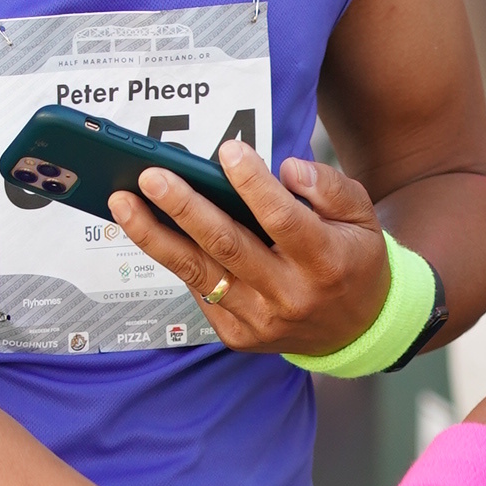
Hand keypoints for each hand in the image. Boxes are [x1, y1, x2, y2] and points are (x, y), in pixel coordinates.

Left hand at [107, 143, 394, 357]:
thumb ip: (328, 188)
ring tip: (123, 203)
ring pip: (198, 272)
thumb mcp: (362, 217)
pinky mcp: (237, 334)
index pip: (283, 219)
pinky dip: (174, 258)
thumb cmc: (353, 261)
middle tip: (152, 176)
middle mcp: (289, 295)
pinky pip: (199, 290)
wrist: (357, 330)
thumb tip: (285, 169)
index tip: (228, 151)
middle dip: (184, 207)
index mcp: (325, 262)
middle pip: (227, 245)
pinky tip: (149, 229)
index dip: (253, 185)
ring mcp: (259, 320)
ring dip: (155, 235)